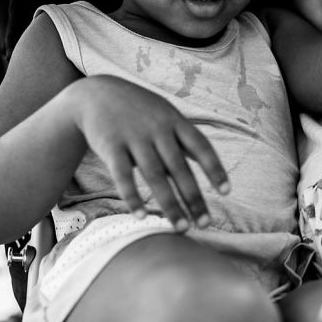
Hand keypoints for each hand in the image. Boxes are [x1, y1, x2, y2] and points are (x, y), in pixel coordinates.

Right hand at [69, 76, 228, 229]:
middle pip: (180, 168)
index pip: (201, 146)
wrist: (95, 93)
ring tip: (181, 228)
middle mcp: (157, 129)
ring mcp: (133, 137)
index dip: (215, 169)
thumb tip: (209, 168)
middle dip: (194, 198)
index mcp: (175, 121)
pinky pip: (122, 176)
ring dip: (170, 204)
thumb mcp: (164, 114)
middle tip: (205, 225)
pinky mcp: (110, 146)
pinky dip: (132, 197)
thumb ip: (184, 140)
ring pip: (155, 176)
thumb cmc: (138, 110)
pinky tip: (142, 216)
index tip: (226, 193)